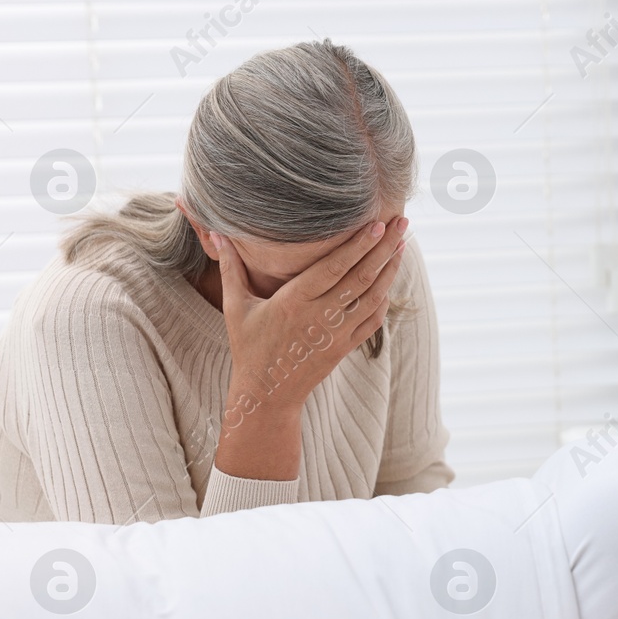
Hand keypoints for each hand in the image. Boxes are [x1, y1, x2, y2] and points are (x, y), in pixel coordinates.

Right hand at [214, 216, 406, 412]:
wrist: (267, 394)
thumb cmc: (249, 347)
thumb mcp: (235, 307)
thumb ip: (230, 268)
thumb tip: (215, 233)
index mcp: (294, 302)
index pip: (334, 267)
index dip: (358, 245)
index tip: (376, 224)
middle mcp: (320, 317)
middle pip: (361, 277)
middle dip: (384, 248)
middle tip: (402, 223)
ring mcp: (337, 334)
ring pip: (373, 297)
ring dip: (390, 269)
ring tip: (402, 244)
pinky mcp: (346, 347)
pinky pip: (373, 320)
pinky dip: (384, 298)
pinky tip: (389, 280)